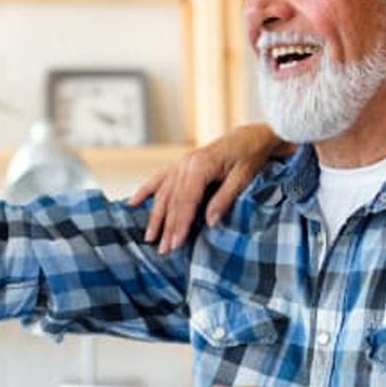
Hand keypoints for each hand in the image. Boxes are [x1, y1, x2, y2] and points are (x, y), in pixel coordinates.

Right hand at [129, 124, 288, 252]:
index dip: (181, 223)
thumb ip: (224, 199)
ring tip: (149, 237)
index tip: (176, 243)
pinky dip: (146, 190)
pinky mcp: (182, 165)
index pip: (186, 199)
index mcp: (201, 165)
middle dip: (167, 226)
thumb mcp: (243, 177)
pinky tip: (133, 202)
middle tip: (164, 250)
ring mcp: (182, 163)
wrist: (251, 136)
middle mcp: (186, 163)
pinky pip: (160, 179)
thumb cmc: (249, 155)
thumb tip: (210, 222)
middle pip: (172, 200)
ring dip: (156, 216)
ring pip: (164, 193)